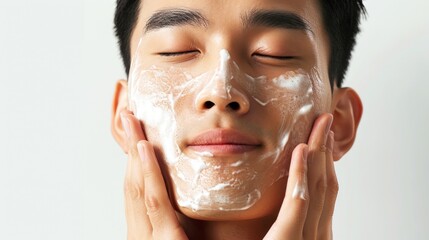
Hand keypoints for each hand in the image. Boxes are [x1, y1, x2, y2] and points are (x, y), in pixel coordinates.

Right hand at [120, 110, 187, 239]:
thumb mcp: (184, 236)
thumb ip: (179, 219)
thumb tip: (186, 193)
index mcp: (145, 230)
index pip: (135, 188)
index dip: (133, 158)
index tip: (135, 132)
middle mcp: (141, 231)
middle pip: (132, 181)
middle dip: (129, 145)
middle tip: (128, 116)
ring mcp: (149, 236)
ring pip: (137, 185)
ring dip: (133, 149)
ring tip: (131, 120)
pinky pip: (154, 200)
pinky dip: (148, 172)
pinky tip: (144, 148)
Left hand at [264, 113, 336, 239]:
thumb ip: (291, 228)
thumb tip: (292, 208)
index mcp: (316, 234)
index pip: (325, 192)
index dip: (327, 162)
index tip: (324, 138)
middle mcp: (318, 233)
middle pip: (325, 182)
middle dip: (326, 149)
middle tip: (325, 121)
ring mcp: (307, 236)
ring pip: (317, 185)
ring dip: (319, 151)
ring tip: (319, 124)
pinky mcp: (288, 238)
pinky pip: (297, 201)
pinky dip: (300, 173)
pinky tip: (301, 149)